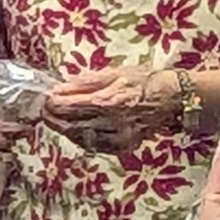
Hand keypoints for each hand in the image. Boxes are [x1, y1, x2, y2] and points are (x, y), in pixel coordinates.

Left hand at [41, 64, 179, 155]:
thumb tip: (60, 87)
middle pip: (72, 126)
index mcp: (109, 101)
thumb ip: (86, 81)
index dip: (53, 104)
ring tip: (58, 120)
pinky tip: (77, 130)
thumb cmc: (145, 81)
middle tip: (45, 112)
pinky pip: (95, 146)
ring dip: (65, 130)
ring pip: (81, 139)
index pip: (71, 107)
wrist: (174, 99)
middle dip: (54, 120)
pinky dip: (82, 139)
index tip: (45, 99)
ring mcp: (118, 138)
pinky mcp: (124, 146)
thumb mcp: (115, 72)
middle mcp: (112, 123)